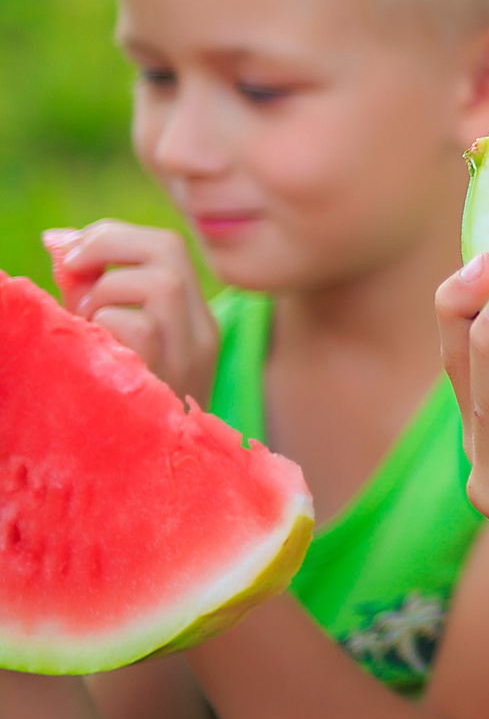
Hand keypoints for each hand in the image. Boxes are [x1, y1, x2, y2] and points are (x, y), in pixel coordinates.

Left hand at [43, 221, 219, 405]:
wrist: (136, 483)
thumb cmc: (112, 406)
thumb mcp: (106, 340)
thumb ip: (88, 291)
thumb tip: (57, 240)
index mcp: (193, 321)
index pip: (168, 247)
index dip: (112, 235)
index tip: (65, 250)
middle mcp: (201, 335)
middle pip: (168, 250)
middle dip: (107, 243)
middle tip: (67, 267)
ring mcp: (189, 358)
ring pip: (159, 283)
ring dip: (106, 291)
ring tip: (88, 324)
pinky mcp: (168, 380)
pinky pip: (137, 327)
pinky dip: (104, 326)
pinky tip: (93, 356)